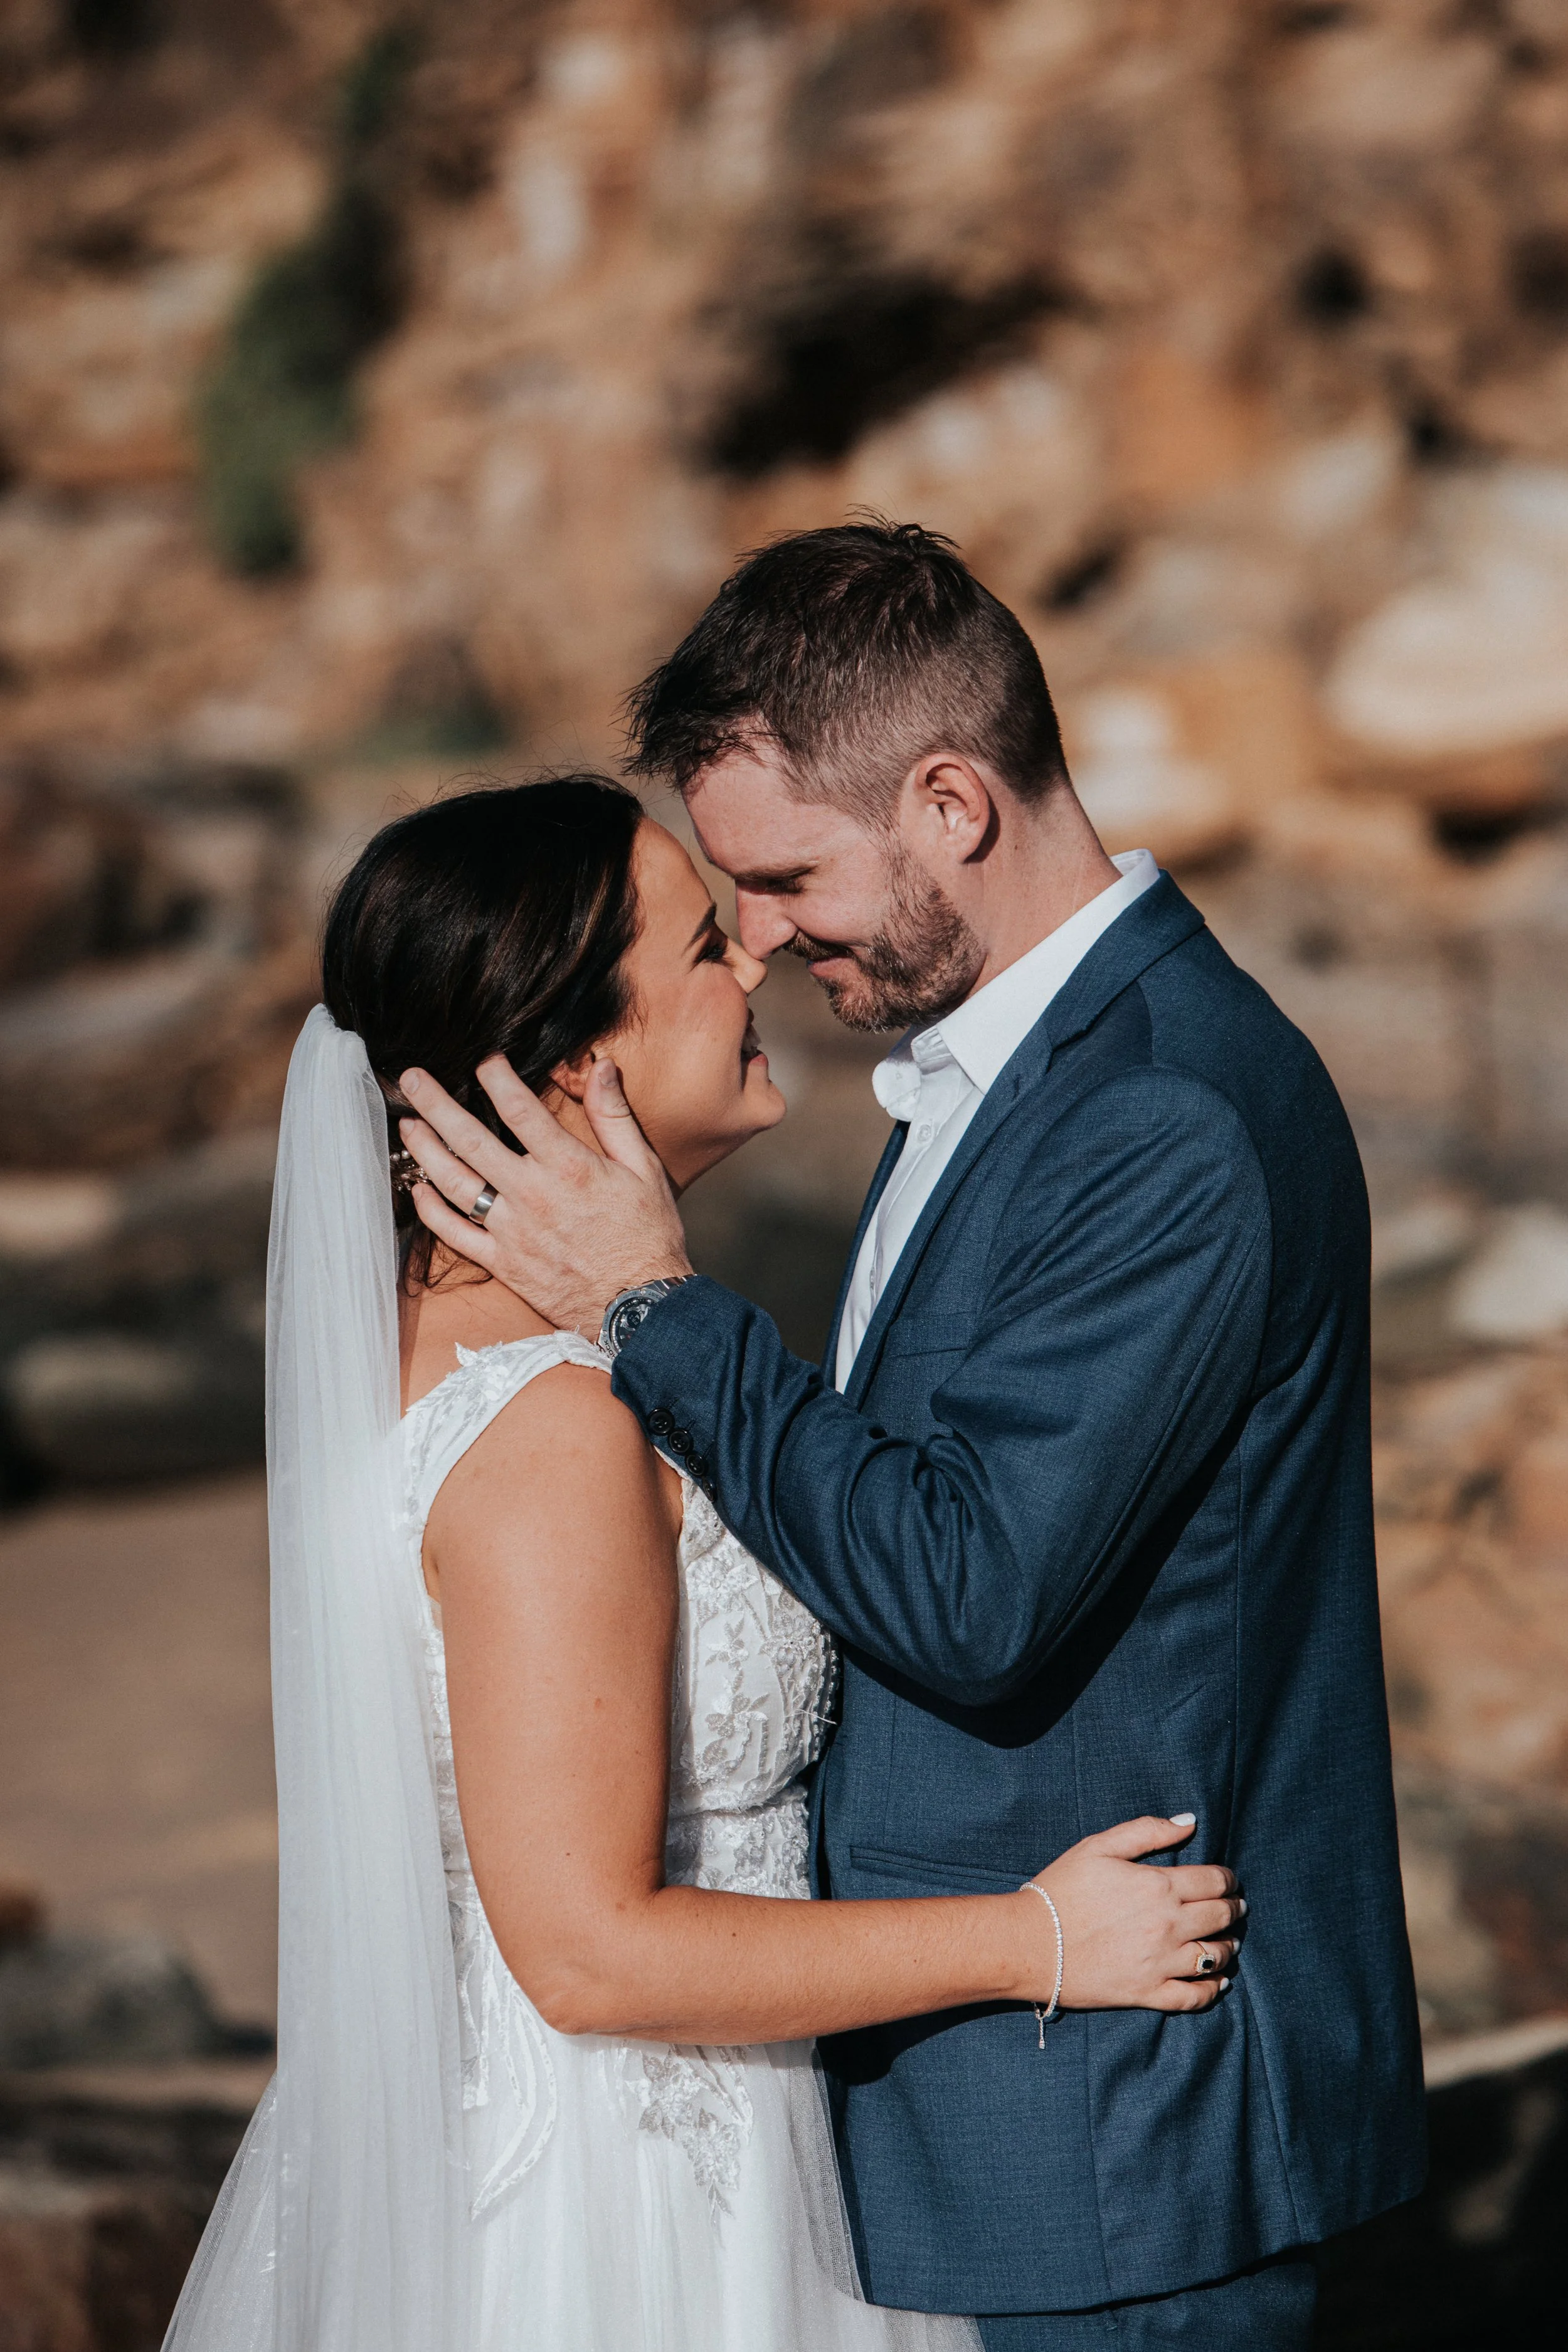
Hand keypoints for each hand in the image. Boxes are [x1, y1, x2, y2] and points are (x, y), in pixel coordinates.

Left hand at [397, 1057, 691, 1333]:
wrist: (639, 1305)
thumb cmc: (647, 1236)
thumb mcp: (644, 1168)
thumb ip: (615, 1117)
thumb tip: (603, 1068)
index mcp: (568, 1166)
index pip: (520, 1109)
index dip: (496, 1078)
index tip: (483, 1059)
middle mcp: (532, 1195)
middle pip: (471, 1140)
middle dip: (436, 1104)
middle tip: (412, 1078)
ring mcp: (511, 1231)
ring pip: (454, 1183)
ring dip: (425, 1151)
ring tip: (407, 1125)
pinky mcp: (502, 1262)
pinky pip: (455, 1233)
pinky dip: (431, 1210)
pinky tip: (418, 1188)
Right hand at [1019, 1816, 1243, 2013]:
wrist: (1030, 1942)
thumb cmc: (1061, 1889)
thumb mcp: (1098, 1846)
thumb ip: (1147, 1830)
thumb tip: (1189, 1822)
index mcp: (1158, 1885)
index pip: (1214, 1881)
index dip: (1228, 1879)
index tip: (1229, 1881)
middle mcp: (1167, 1925)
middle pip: (1221, 1917)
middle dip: (1234, 1909)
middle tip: (1236, 1907)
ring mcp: (1160, 1962)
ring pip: (1214, 1957)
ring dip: (1228, 1947)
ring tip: (1228, 1941)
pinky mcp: (1148, 1992)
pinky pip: (1194, 1996)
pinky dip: (1213, 1989)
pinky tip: (1218, 1981)